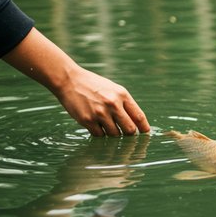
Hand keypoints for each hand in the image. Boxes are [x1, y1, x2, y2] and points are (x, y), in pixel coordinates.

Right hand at [3, 28, 150, 135]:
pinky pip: (100, 135)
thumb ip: (125, 104)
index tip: (145, 134)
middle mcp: (113, 104)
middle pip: (129, 130)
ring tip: (108, 126)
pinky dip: (101, 134)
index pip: (139, 117)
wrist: (69, 80)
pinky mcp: (87, 120)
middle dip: (130, 135)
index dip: (144, 128)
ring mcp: (100, 113)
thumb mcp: (114, 90)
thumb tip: (137, 124)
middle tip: (127, 135)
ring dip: (114, 135)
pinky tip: (97, 126)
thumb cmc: (94, 86)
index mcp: (122, 95)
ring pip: (115, 135)